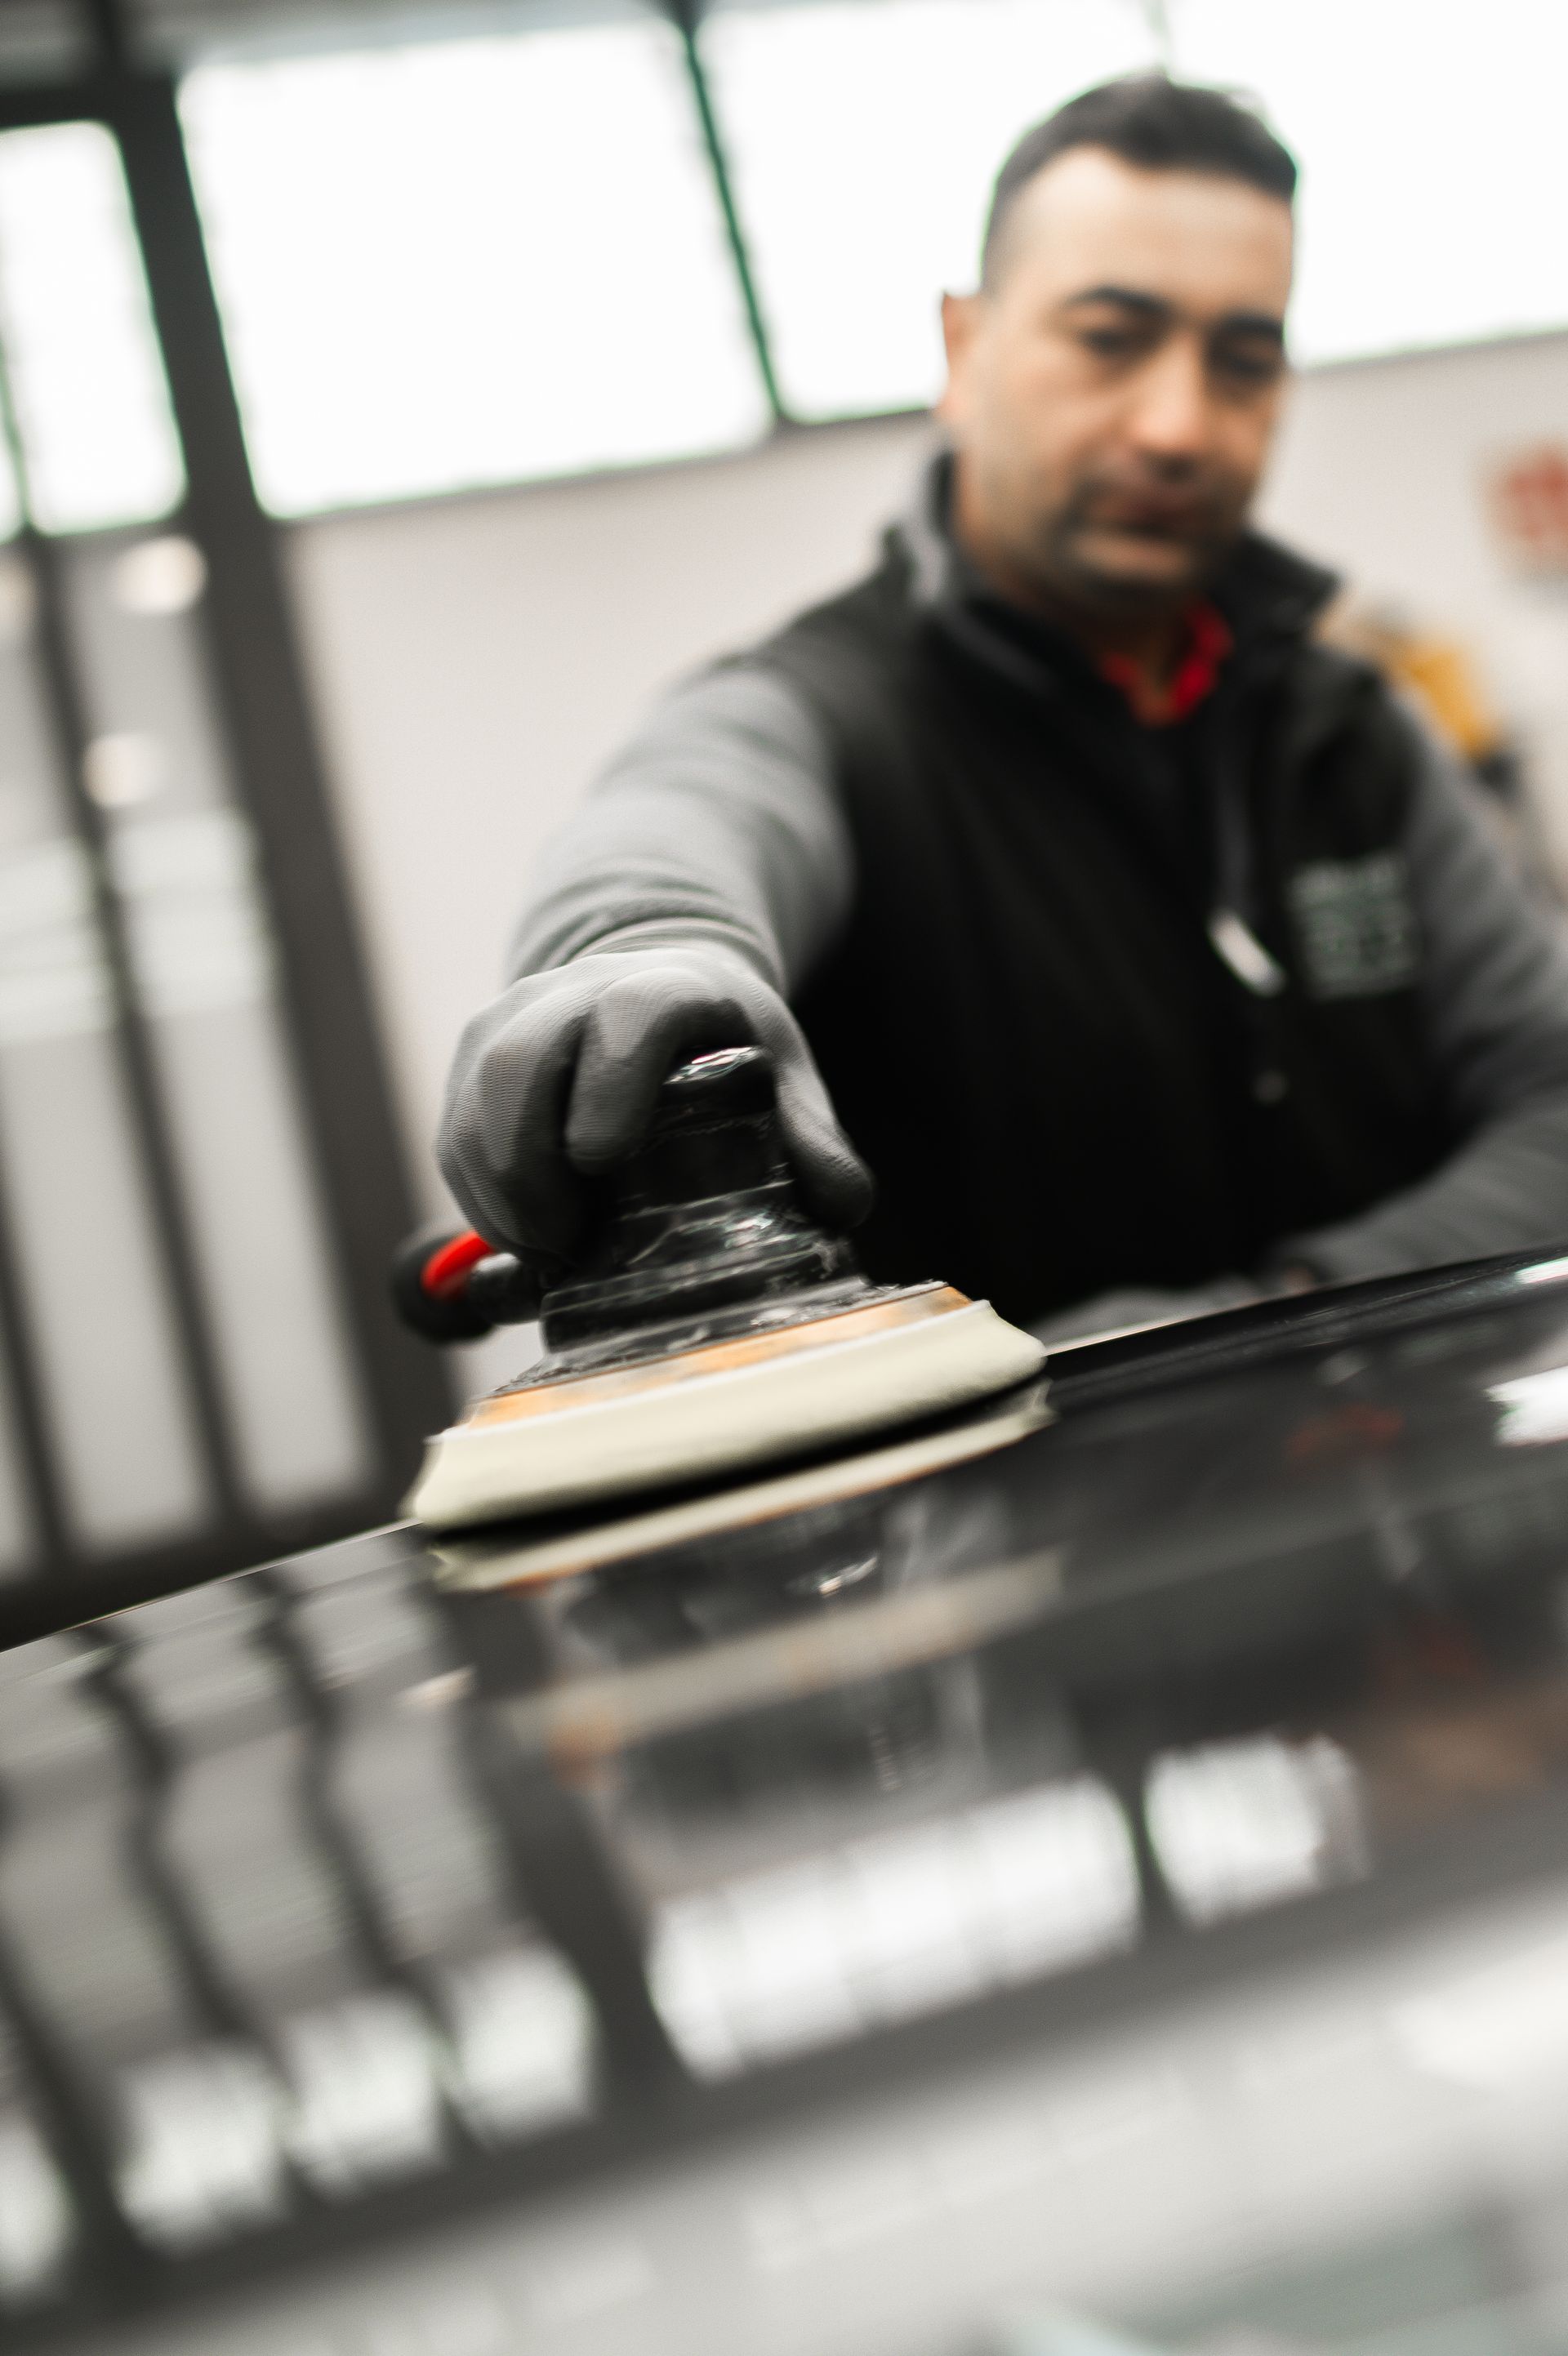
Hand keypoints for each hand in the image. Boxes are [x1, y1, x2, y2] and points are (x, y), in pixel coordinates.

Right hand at [437, 944, 872, 1268]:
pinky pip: (452, 1134)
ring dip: (496, 1195)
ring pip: (472, 1104)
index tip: (602, 1160)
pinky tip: (524, 1238)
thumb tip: (841, 1206)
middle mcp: (573, 994)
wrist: (649, 992)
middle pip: (519, 1065)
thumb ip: (809, 1136)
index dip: (610, 1084)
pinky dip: (479, 1198)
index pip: (628, 1013)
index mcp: (663, 989)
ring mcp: (511, 1023)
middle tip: (565, 1246)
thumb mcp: (778, 1075)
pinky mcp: (472, 1062)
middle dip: (529, 1170)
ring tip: (546, 1254)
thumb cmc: (719, 1046)